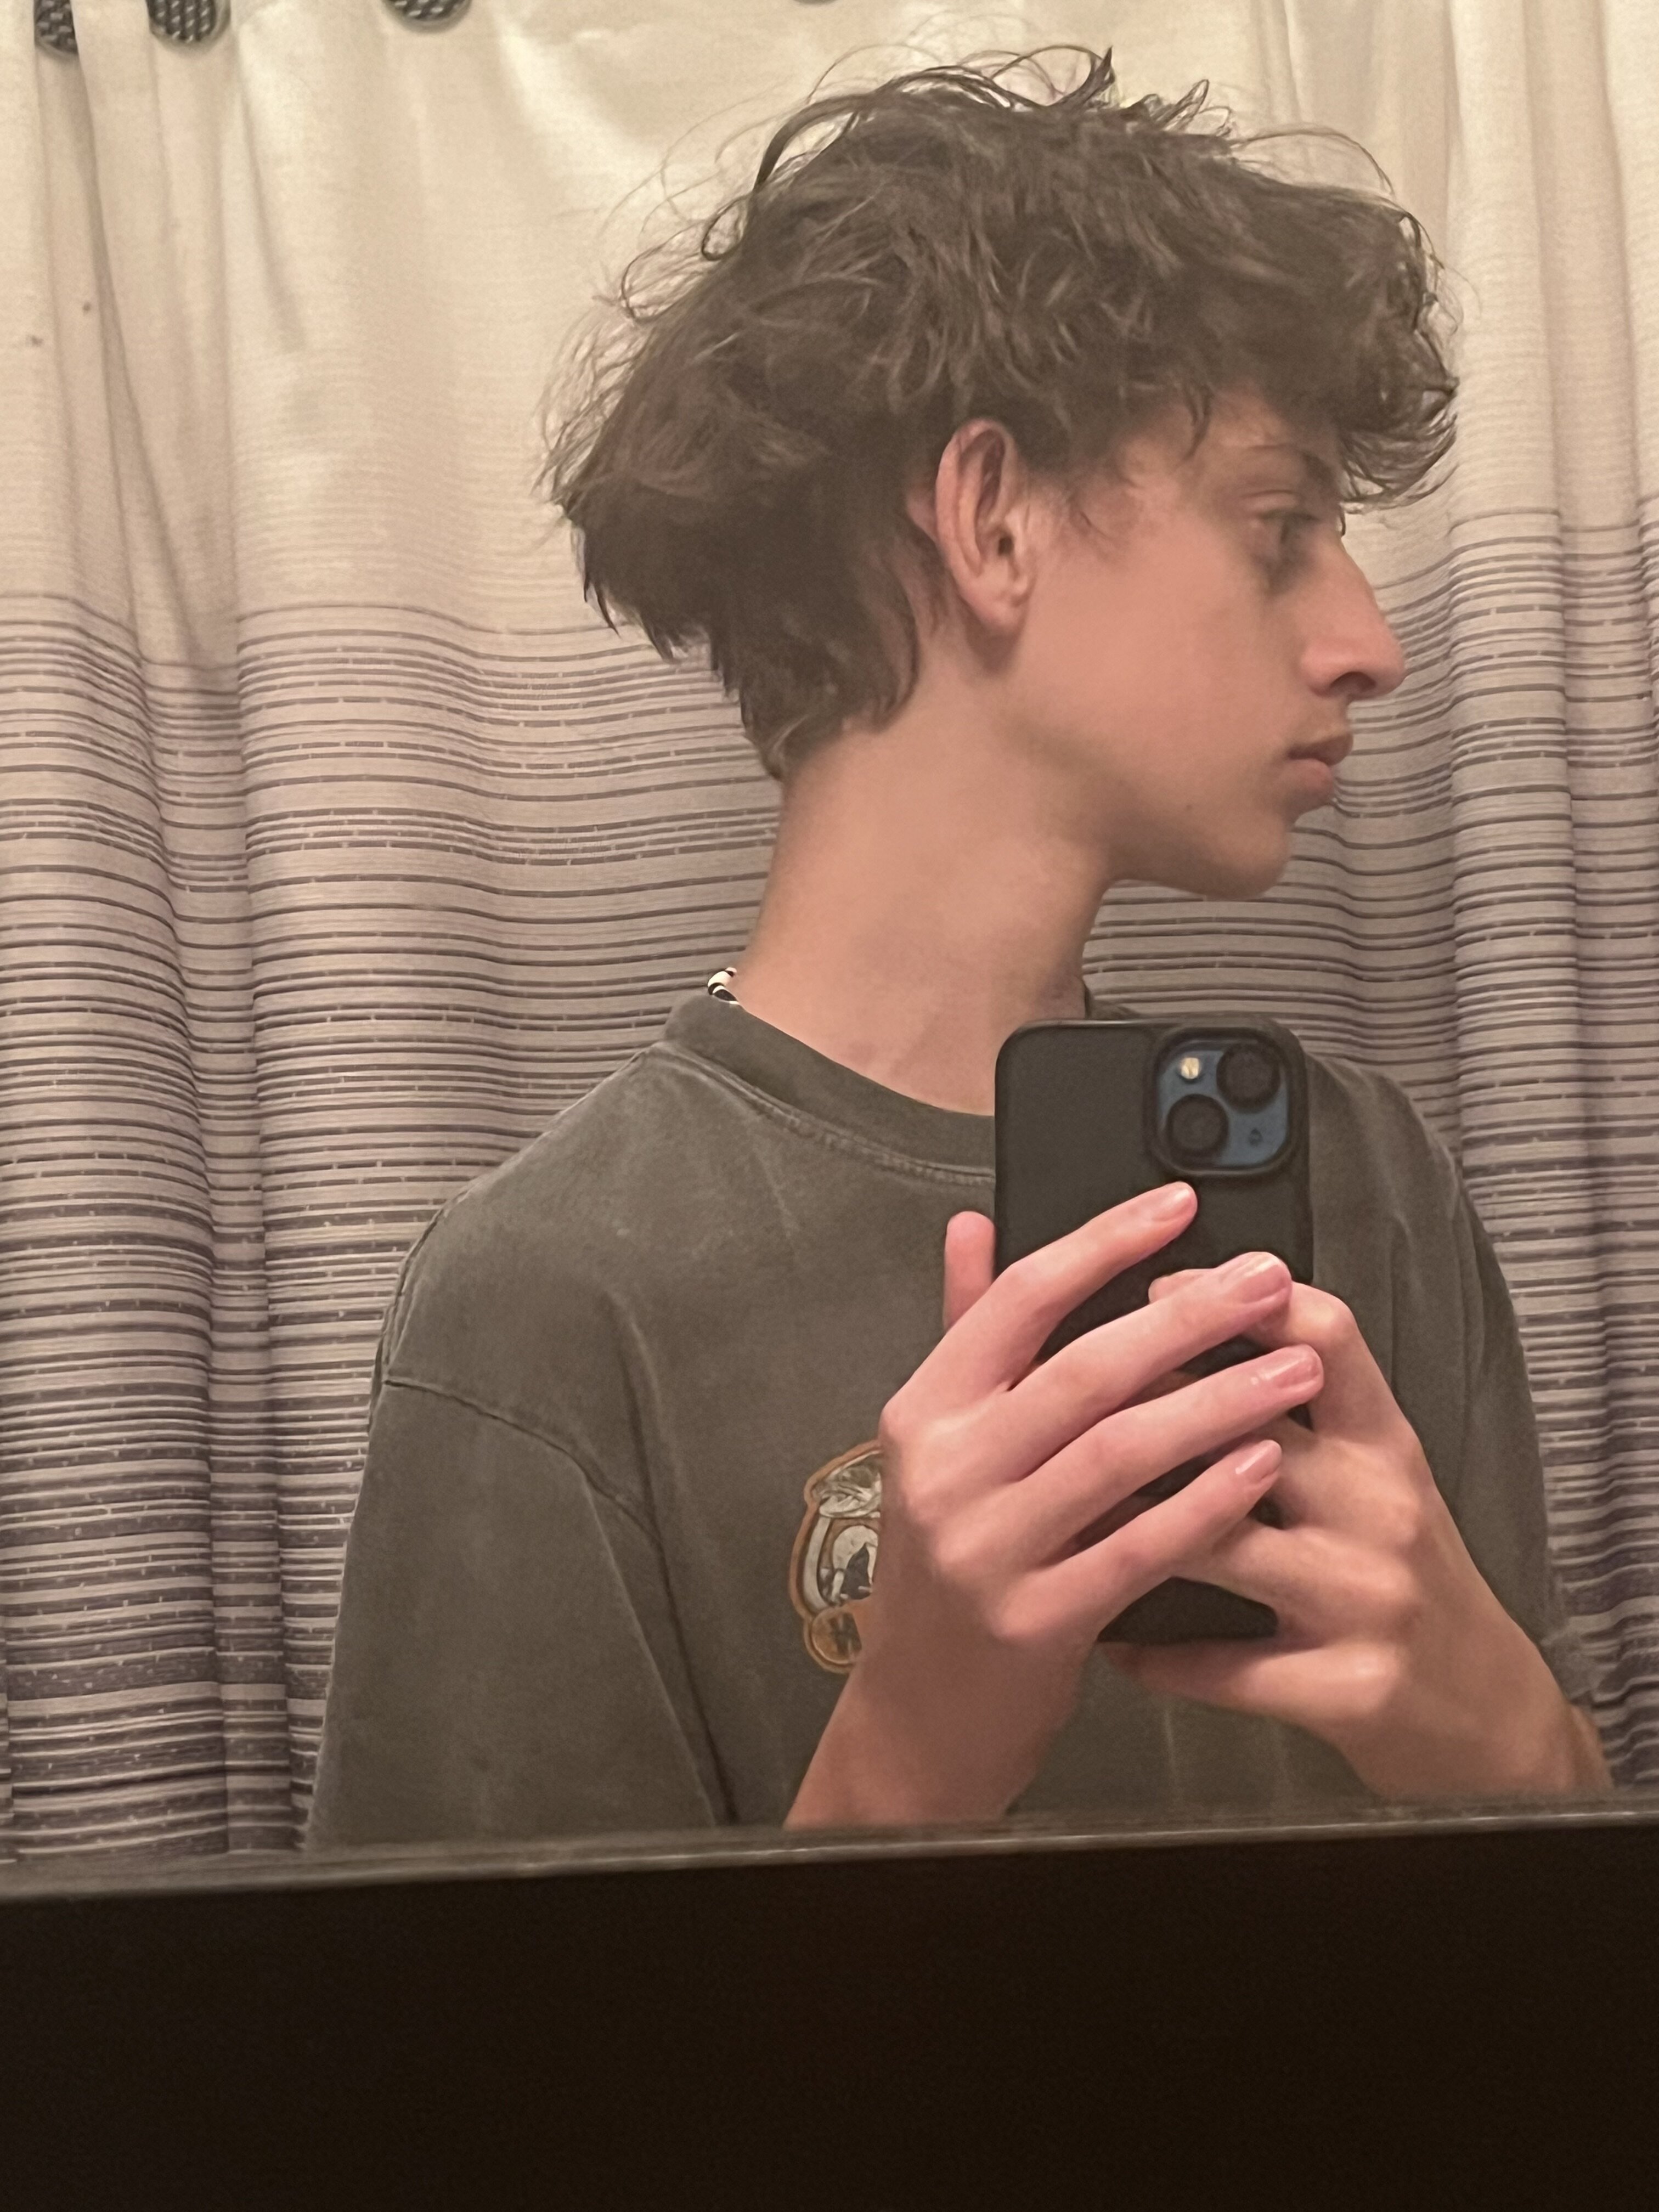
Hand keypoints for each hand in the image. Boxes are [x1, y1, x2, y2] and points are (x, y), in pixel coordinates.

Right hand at [785, 1184, 1324, 1826]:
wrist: (919, 1717)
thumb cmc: (948, 1564)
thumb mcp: (938, 1445)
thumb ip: (964, 1331)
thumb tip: (973, 1225)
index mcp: (924, 1411)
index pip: (1018, 1301)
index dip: (1102, 1243)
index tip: (1178, 1205)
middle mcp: (947, 1471)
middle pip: (1082, 1370)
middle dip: (1187, 1317)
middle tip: (1269, 1281)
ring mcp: (987, 1548)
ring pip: (1118, 1453)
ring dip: (1216, 1402)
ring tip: (1294, 1371)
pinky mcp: (1035, 1622)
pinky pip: (1137, 1547)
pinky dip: (1203, 1503)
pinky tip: (1262, 1466)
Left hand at [1106, 1269, 1610, 1797]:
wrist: (1487, 1712)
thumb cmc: (1410, 1579)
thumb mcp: (1382, 1476)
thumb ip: (1309, 1408)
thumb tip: (1202, 1324)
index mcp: (1385, 1445)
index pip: (1328, 1338)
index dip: (1239, 1303)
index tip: (1158, 1288)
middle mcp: (1379, 1507)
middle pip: (1253, 1428)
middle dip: (1147, 1411)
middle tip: (1061, 1405)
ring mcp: (1365, 1599)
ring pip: (1220, 1543)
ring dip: (1127, 1529)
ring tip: (1060, 1515)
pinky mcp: (1347, 1688)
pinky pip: (1224, 1665)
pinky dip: (1155, 1654)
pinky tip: (1109, 1640)